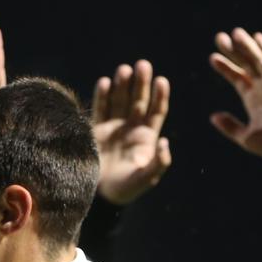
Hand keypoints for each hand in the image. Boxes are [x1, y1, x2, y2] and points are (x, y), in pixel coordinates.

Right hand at [92, 60, 172, 205]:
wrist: (97, 197)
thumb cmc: (124, 189)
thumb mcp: (145, 178)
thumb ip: (158, 162)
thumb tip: (165, 142)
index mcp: (146, 138)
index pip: (156, 111)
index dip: (159, 96)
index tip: (162, 80)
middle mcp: (131, 129)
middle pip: (139, 100)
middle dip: (141, 83)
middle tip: (142, 65)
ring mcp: (113, 128)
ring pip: (120, 100)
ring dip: (122, 84)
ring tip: (124, 70)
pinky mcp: (96, 131)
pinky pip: (100, 109)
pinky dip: (102, 95)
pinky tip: (104, 82)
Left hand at [208, 28, 261, 159]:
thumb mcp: (246, 138)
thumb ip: (230, 127)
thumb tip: (213, 117)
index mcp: (253, 99)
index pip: (237, 77)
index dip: (225, 67)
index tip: (212, 57)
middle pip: (245, 64)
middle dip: (232, 51)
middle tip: (219, 37)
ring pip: (258, 59)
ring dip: (247, 46)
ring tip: (235, 33)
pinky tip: (258, 38)